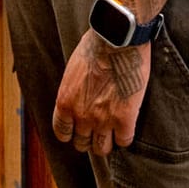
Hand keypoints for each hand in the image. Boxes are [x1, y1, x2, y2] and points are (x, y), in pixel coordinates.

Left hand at [52, 33, 149, 155]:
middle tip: (97, 130)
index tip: (77, 129)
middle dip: (89, 137)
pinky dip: (125, 136)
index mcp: (65, 101)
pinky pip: (124, 141)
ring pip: (102, 148)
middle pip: (81, 143)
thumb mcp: (74, 69)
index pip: (61, 132)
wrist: (118, 39)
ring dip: (106, 142)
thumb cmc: (97, 45)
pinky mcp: (125, 118)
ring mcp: (103, 119)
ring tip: (112, 133)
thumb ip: (74, 89)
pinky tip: (127, 127)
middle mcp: (81, 114)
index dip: (71, 133)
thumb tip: (79, 96)